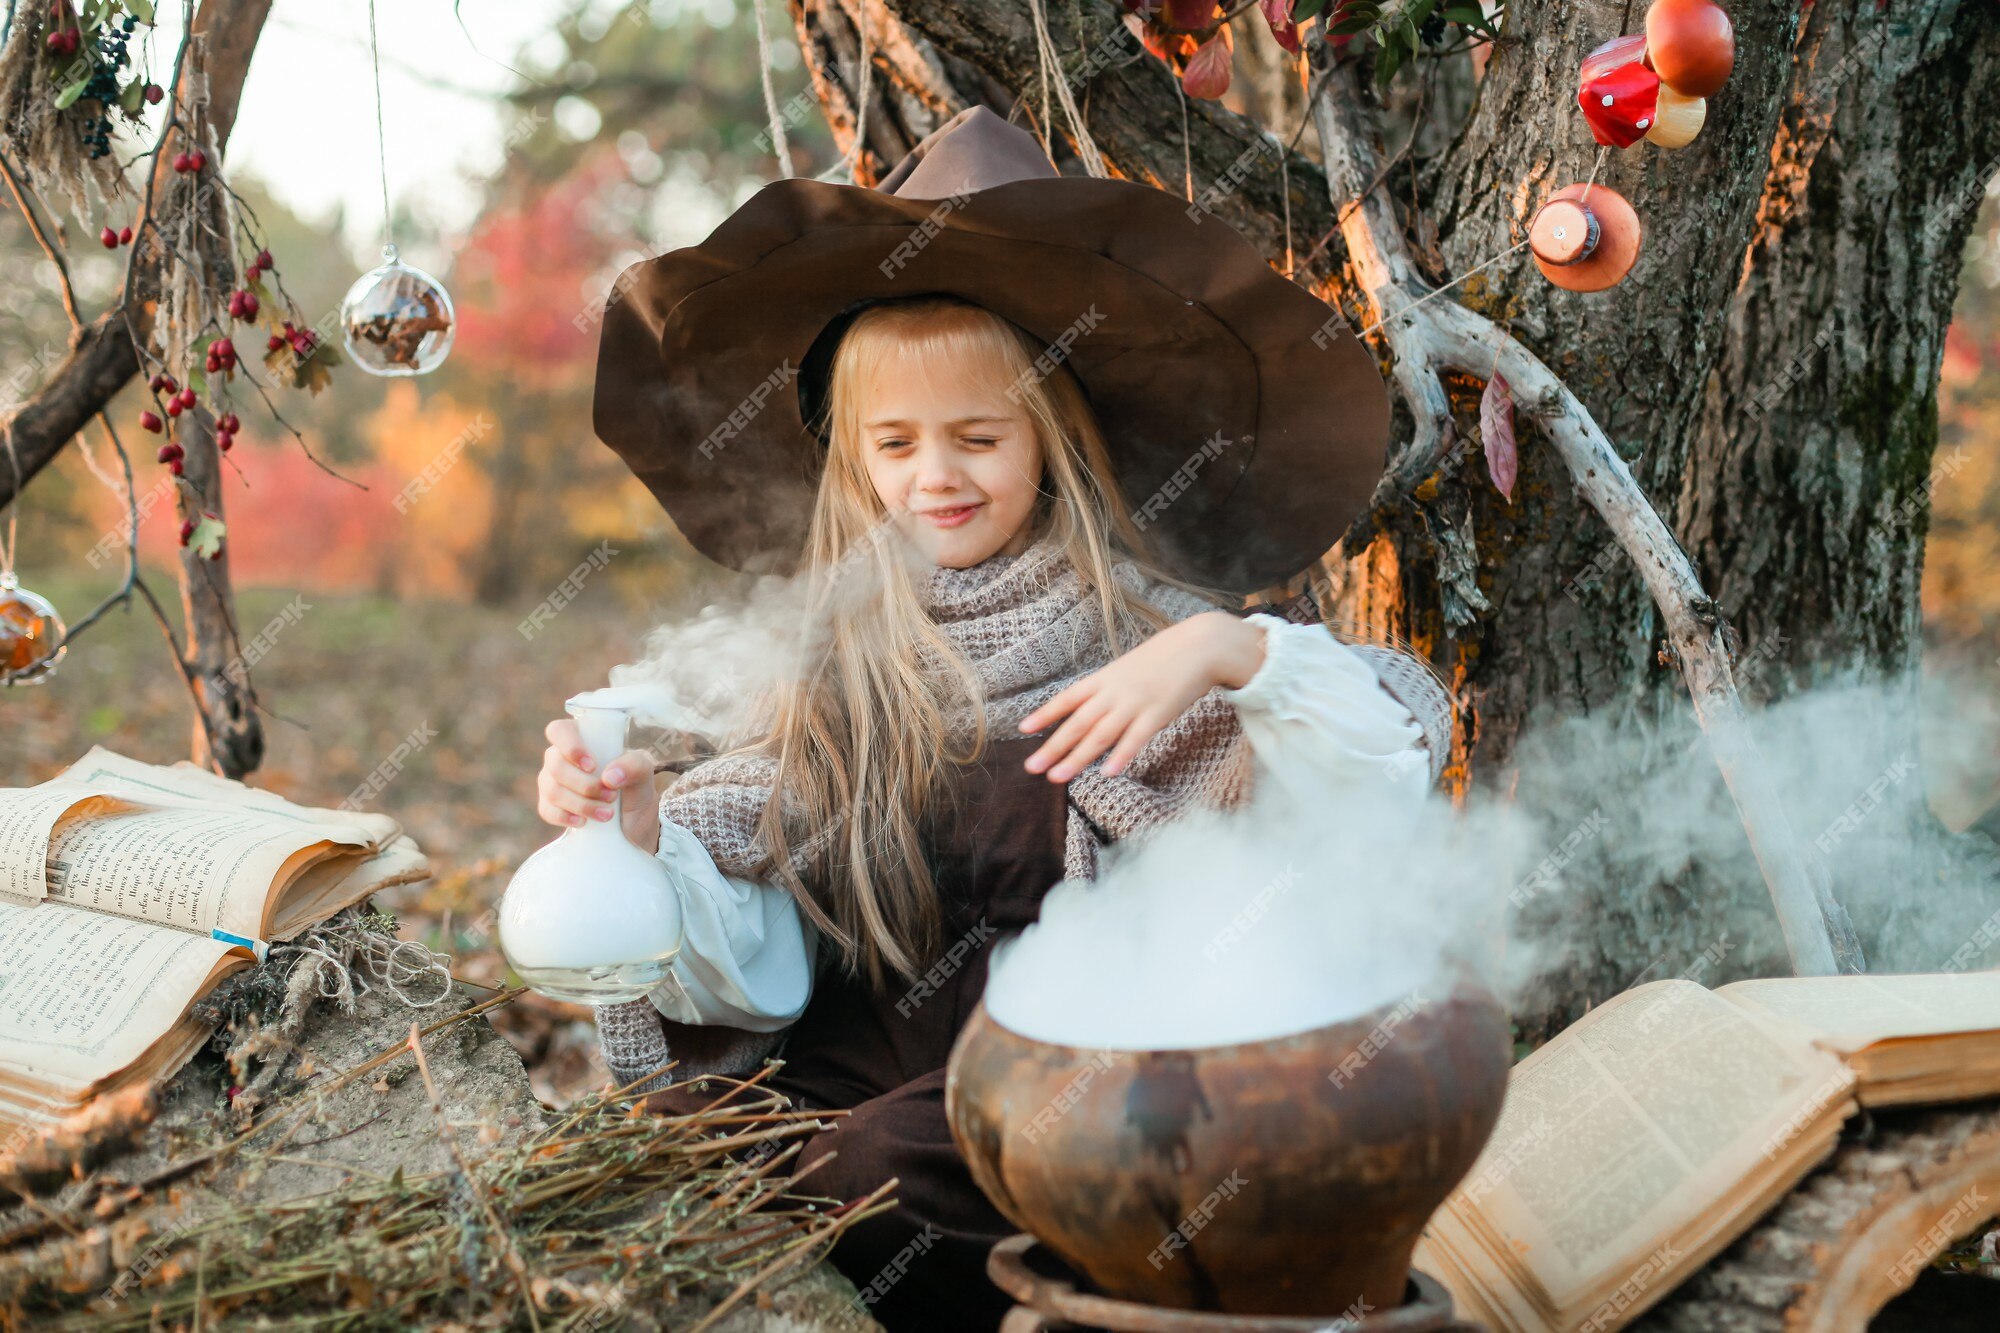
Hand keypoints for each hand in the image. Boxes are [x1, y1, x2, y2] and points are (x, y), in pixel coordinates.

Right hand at [537, 718, 662, 852]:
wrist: (634, 820)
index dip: (570, 746)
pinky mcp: (550, 805)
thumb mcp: (644, 772)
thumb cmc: (635, 785)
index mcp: (582, 739)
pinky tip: (582, 822)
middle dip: (585, 785)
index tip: (592, 766)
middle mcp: (561, 757)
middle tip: (611, 796)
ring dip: (581, 804)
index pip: (560, 731)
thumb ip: (634, 765)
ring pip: (552, 790)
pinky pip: (546, 810)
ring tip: (606, 813)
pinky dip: (565, 817)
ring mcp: (552, 781)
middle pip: (556, 765)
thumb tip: (609, 776)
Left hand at [1017, 610, 1265, 781]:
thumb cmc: (1163, 659)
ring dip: (1077, 758)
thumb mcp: (1127, 669)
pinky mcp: (1158, 714)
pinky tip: (1107, 772)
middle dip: (1053, 746)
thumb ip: (1109, 690)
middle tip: (1032, 768)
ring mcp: (1135, 703)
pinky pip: (1135, 738)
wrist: (1199, 646)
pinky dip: (1121, 756)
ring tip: (1058, 777)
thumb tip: (1091, 709)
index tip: (1023, 729)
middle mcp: (1114, 692)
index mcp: (1104, 678)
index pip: (1067, 698)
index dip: (1045, 714)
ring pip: (1100, 735)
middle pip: (1078, 723)